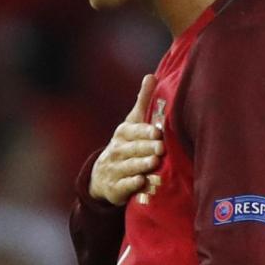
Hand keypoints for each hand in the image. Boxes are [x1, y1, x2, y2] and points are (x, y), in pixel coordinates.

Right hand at [89, 74, 163, 205]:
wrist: (104, 174)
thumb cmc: (126, 144)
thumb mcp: (132, 123)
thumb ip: (143, 101)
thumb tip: (152, 75)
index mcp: (123, 133)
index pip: (134, 131)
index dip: (145, 131)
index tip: (158, 132)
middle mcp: (117, 150)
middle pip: (133, 149)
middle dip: (146, 148)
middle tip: (161, 148)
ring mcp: (115, 169)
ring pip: (129, 166)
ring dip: (141, 165)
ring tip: (154, 162)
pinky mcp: (115, 188)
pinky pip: (123, 186)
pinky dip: (132, 184)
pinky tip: (141, 182)